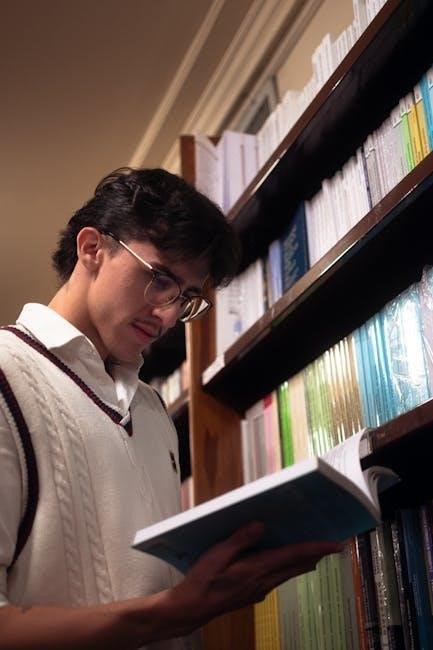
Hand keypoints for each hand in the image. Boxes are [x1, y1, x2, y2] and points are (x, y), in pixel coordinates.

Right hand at [164, 521, 341, 632]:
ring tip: (314, 550)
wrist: (193, 608)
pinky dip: (288, 567)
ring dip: (302, 561)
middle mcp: (263, 581)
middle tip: (332, 545)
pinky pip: (278, 577)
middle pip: (297, 566)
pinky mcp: (253, 592)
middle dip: (315, 554)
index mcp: (257, 568)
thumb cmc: (204, 580)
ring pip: (289, 573)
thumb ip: (241, 539)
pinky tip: (284, 562)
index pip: (294, 556)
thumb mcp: (219, 553)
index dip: (316, 548)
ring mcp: (259, 589)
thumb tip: (260, 525)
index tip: (335, 545)